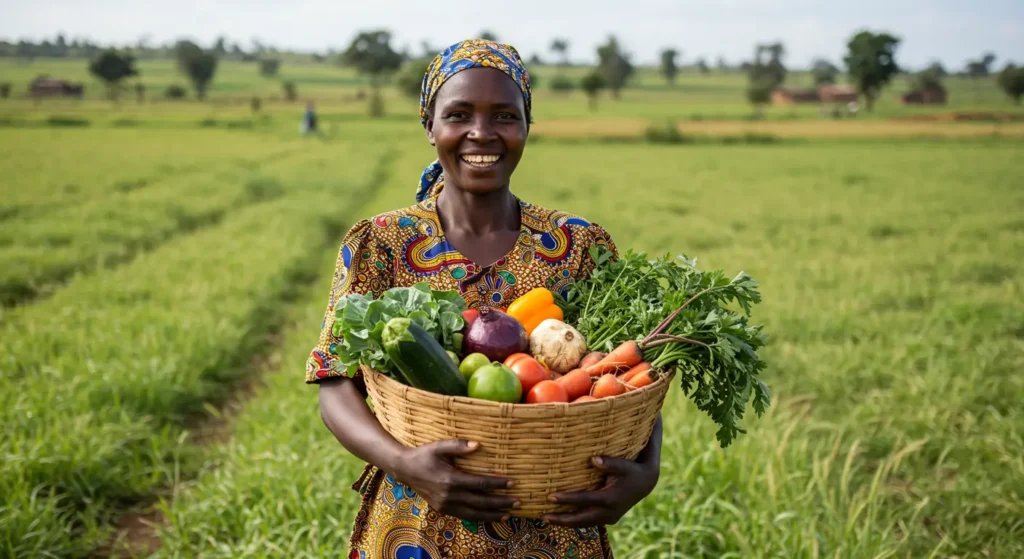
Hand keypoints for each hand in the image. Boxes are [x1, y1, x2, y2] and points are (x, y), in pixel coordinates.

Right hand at [391, 439, 517, 521]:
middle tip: (517, 502)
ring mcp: (445, 505)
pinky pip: (465, 516)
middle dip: (501, 503)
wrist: (405, 470)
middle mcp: (449, 495)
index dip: (497, 484)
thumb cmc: (424, 455)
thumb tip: (478, 445)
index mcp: (450, 479)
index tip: (512, 482)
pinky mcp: (443, 509)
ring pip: (474, 513)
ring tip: (508, 514)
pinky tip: (490, 516)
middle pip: (480, 501)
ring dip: (492, 514)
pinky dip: (479, 517)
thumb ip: (458, 445)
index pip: (480, 484)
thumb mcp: (439, 446)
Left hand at [542, 455, 658, 526]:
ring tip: (546, 518)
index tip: (550, 497)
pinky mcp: (608, 519)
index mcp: (609, 499)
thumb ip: (609, 462)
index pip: (583, 500)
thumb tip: (593, 459)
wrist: (645, 483)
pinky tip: (561, 518)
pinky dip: (574, 521)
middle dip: (561, 519)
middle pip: (580, 520)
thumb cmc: (631, 470)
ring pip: (583, 524)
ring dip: (565, 523)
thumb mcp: (624, 464)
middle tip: (543, 516)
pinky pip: (588, 523)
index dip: (566, 499)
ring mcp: (608, 518)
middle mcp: (608, 512)